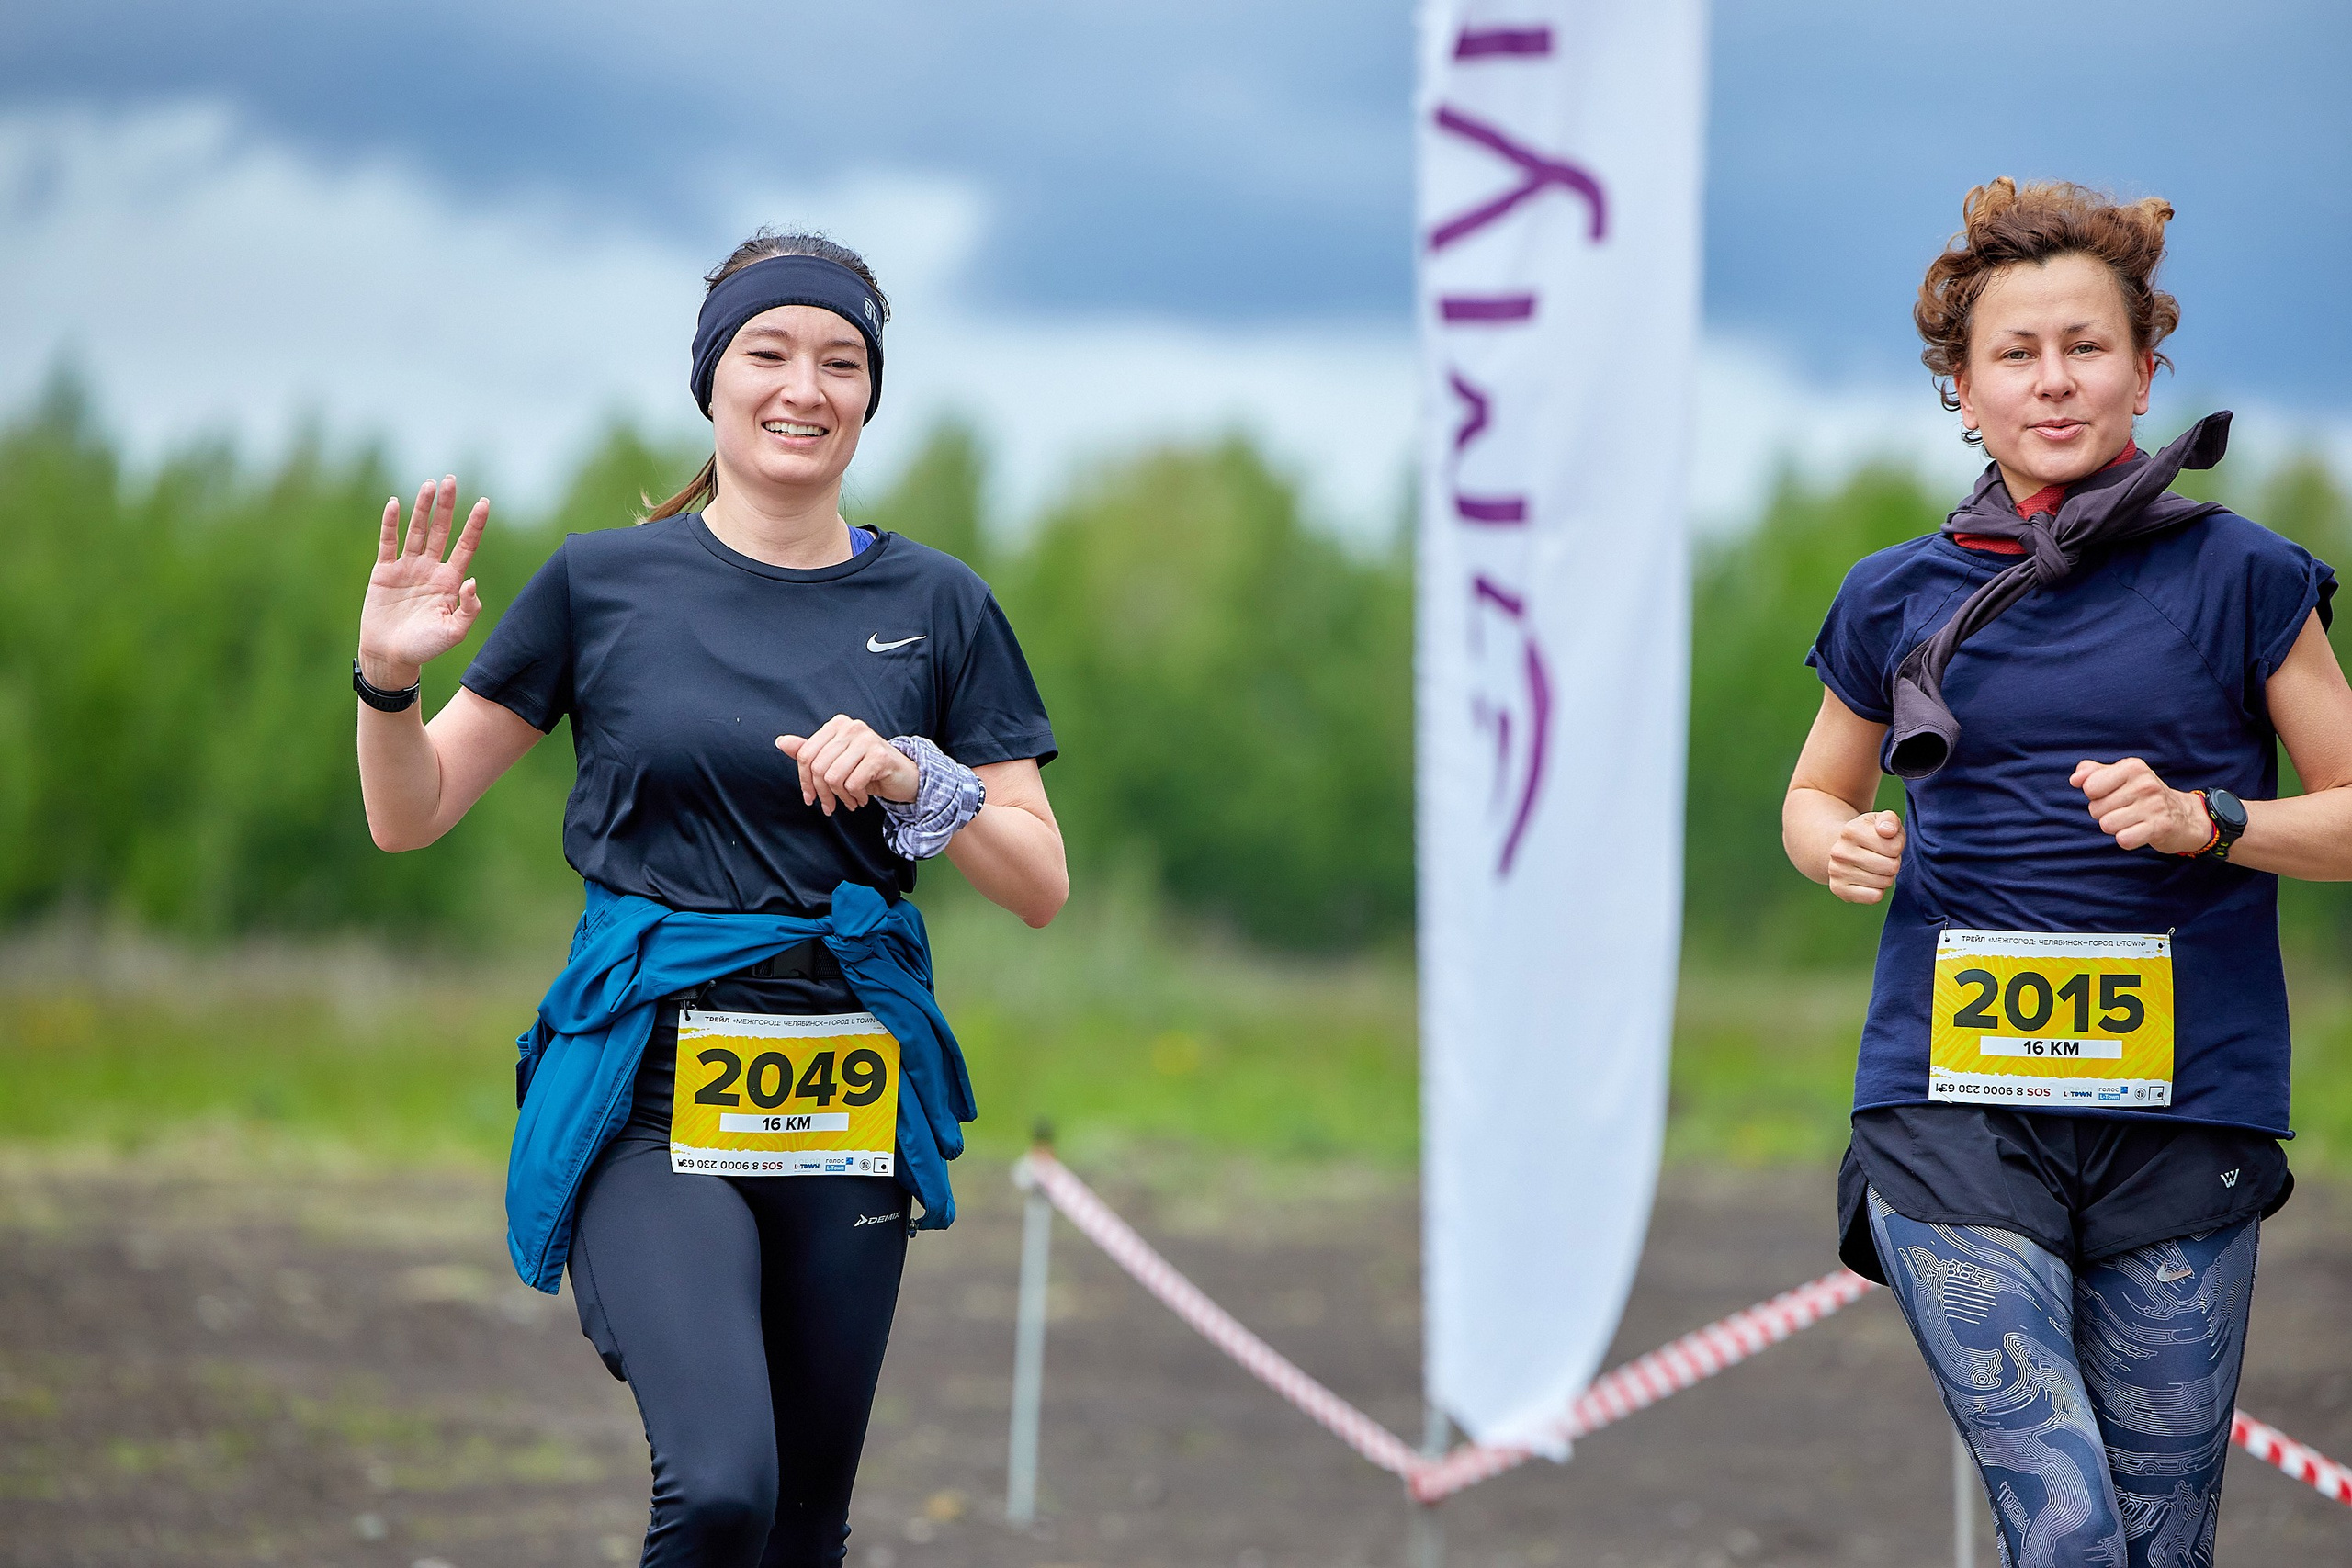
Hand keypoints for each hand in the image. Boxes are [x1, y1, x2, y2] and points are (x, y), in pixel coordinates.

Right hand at [358, 476, 488, 687]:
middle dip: (448, 506)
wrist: (391, 656)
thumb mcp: (454, 632)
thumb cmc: (426, 647)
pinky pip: (388, 543)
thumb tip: (472, 581)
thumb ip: (468, 609)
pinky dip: (390, 523)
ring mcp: (407, 568)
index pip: (466, 545)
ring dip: (423, 508)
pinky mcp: (384, 571)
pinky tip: (395, 503)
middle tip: (452, 480)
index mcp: (450, 581)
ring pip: (417, 531)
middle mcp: (430, 569)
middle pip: (442, 530)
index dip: (475, 524)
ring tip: (430, 484)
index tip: (485, 502)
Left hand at [776, 716, 919, 814]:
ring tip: (849, 800)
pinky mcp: (879, 755)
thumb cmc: (867, 769)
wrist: (903, 776)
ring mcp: (866, 739)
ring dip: (840, 796)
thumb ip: (810, 752)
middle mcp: (851, 727)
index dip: (804, 781)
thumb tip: (781, 741)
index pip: (806, 754)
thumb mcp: (836, 761)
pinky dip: (855, 797)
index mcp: (837, 725)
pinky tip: (861, 798)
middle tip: (831, 806)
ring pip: (834, 777)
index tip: (811, 798)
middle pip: (818, 767)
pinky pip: (852, 783)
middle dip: (823, 793)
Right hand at [1828, 810, 1904, 903]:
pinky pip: (1874, 897)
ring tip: (1876, 868)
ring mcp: (1836, 871)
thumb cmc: (1870, 834)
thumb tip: (1887, 831)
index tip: (1887, 843)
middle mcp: (1839, 851)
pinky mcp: (1837, 889)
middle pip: (1891, 866)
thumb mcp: (1881, 820)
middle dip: (1893, 863)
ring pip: (1884, 882)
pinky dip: (1877, 891)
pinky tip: (1869, 881)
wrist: (1843, 848)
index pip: (1894, 848)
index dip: (1897, 846)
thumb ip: (1890, 819)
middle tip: (1883, 858)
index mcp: (1850, 830)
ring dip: (1886, 877)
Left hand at [2071, 757, 2210, 852]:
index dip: (2095, 795)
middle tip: (2125, 810)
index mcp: (2133, 767)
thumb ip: (2092, 772)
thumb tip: (2075, 779)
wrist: (2183, 816)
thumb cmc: (2142, 795)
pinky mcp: (2160, 828)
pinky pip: (2123, 840)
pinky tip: (2139, 832)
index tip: (2112, 794)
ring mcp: (2154, 806)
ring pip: (2106, 825)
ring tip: (2132, 820)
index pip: (2089, 787)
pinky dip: (2127, 839)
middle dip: (2104, 813)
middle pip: (2095, 809)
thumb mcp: (2119, 776)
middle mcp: (2145, 784)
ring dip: (2115, 827)